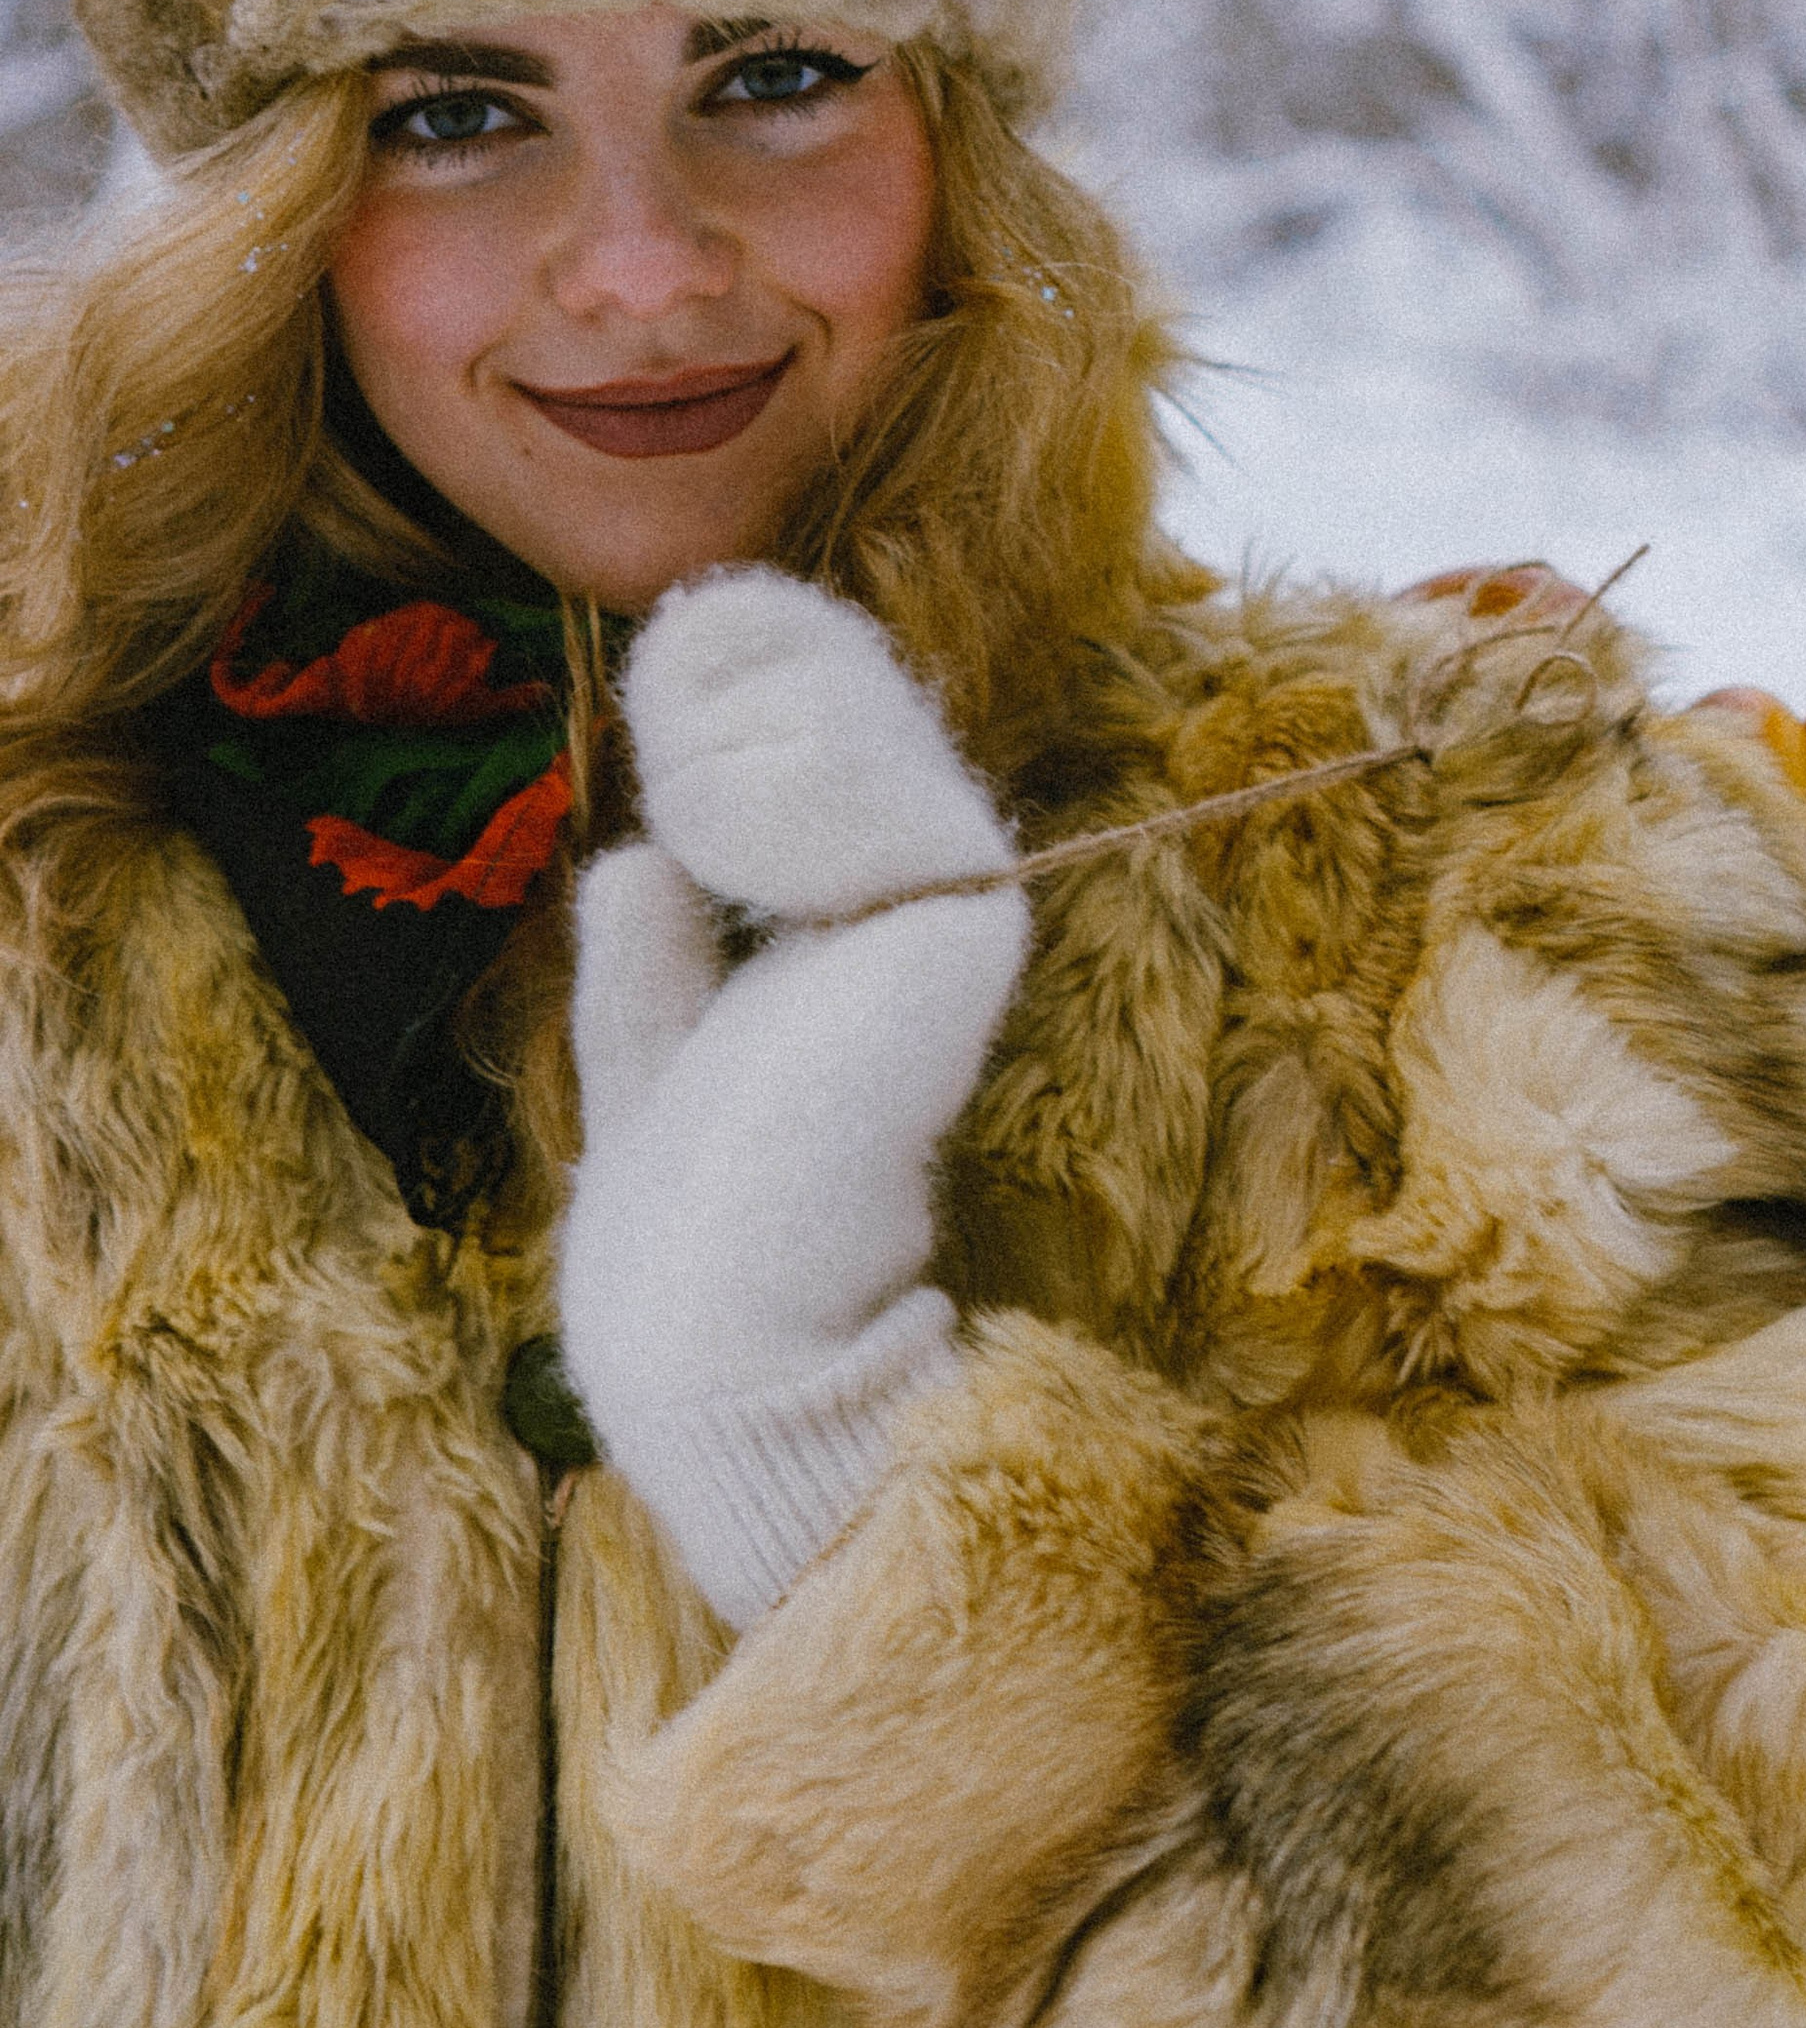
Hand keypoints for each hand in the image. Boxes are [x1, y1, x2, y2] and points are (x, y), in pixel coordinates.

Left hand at [556, 570, 1026, 1619]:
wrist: (739, 1379)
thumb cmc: (693, 1284)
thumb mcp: (650, 1099)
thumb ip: (647, 996)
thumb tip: (631, 866)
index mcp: (842, 965)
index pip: (827, 781)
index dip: (759, 697)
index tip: (677, 664)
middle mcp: (911, 934)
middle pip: (861, 728)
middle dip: (763, 668)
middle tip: (683, 648)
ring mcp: (939, 932)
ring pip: (874, 737)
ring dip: (766, 701)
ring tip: (686, 719)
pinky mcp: (952, 940)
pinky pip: (884, 803)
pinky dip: (789, 777)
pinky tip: (705, 824)